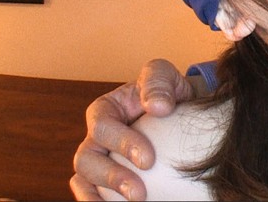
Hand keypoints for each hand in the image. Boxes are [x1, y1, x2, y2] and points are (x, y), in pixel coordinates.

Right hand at [70, 59, 198, 199]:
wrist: (182, 113)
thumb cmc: (169, 93)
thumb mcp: (165, 77)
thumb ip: (158, 83)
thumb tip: (158, 107)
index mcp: (105, 110)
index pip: (102, 126)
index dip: (121, 143)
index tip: (148, 160)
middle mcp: (96, 138)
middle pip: (86, 159)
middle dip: (110, 177)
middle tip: (139, 193)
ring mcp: (100, 160)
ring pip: (85, 181)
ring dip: (101, 197)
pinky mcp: (109, 181)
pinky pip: (95, 195)